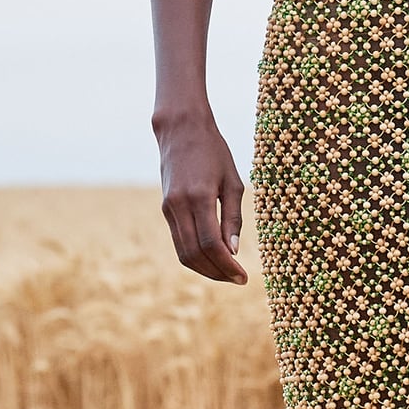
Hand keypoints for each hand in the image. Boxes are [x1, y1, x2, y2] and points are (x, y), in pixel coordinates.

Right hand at [155, 105, 247, 283]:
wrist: (181, 129)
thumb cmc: (214, 152)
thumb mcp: (232, 181)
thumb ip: (233, 217)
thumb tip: (234, 251)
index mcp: (199, 197)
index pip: (210, 244)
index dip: (227, 265)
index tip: (243, 277)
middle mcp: (179, 205)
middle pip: (195, 254)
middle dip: (217, 272)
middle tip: (237, 279)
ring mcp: (168, 208)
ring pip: (183, 252)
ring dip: (205, 269)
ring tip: (227, 273)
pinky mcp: (165, 209)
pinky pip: (178, 241)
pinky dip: (194, 256)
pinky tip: (212, 258)